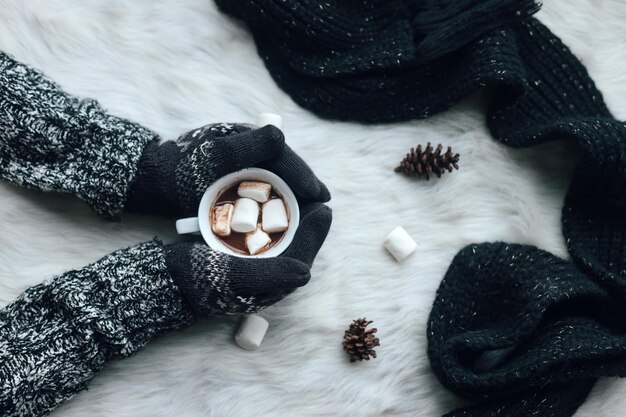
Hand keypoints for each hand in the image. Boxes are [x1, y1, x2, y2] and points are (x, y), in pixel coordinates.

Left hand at [125, 123, 329, 216]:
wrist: (153, 179)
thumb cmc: (179, 170)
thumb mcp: (211, 159)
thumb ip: (243, 147)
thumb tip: (279, 134)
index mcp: (247, 136)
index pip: (284, 155)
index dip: (304, 175)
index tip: (320, 197)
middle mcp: (249, 145)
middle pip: (286, 167)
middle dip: (305, 186)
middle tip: (323, 208)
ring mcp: (244, 161)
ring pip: (278, 178)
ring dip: (294, 195)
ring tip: (310, 214)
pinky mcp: (238, 175)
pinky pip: (265, 187)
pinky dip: (278, 200)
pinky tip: (284, 215)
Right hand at [164, 202, 331, 314]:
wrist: (167, 280)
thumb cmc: (199, 280)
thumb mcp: (234, 277)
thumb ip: (270, 275)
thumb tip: (305, 272)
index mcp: (270, 286)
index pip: (302, 257)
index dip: (315, 233)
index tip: (324, 207)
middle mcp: (267, 278)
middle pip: (296, 246)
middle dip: (307, 221)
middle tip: (315, 194)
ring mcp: (255, 267)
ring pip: (283, 239)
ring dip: (292, 218)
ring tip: (298, 193)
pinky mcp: (243, 256)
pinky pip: (265, 235)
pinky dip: (272, 218)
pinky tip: (271, 200)